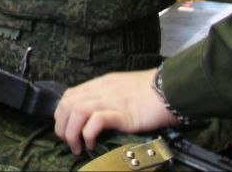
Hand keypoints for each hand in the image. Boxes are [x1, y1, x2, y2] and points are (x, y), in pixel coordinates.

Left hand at [54, 69, 174, 154]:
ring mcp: (110, 100)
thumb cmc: (150, 92)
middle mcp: (101, 90)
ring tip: (78, 147)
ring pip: (76, 111)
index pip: (69, 95)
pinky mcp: (121, 113)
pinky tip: (91, 144)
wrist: (170, 89)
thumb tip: (95, 117)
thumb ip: (107, 98)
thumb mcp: (122, 89)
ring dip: (71, 132)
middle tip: (70, 143)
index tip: (66, 130)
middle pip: (67, 104)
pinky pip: (95, 120)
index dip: (61, 115)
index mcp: (100, 83)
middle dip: (62, 126)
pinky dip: (88, 134)